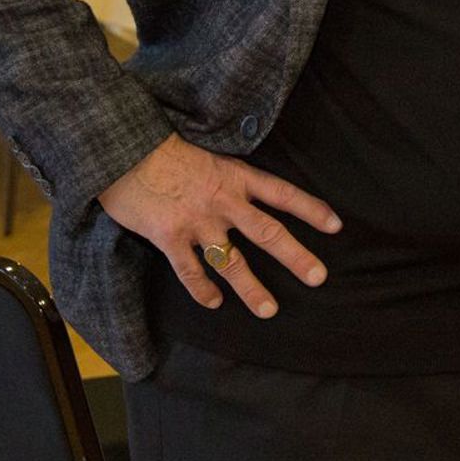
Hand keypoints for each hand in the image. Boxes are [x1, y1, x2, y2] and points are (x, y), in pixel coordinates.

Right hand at [98, 132, 342, 318]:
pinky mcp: (169, 237)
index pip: (284, 194)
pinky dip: (203, 289)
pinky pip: (190, 271)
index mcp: (237, 177)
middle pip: (268, 233)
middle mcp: (224, 201)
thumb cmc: (167, 151)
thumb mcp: (211, 156)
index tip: (336, 226)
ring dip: (252, 288)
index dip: (312, 210)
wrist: (123, 150)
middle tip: (318, 278)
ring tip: (269, 310)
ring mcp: (197, 221)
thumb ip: (231, 179)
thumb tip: (250, 198)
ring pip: (232, 261)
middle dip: (296, 257)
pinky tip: (214, 302)